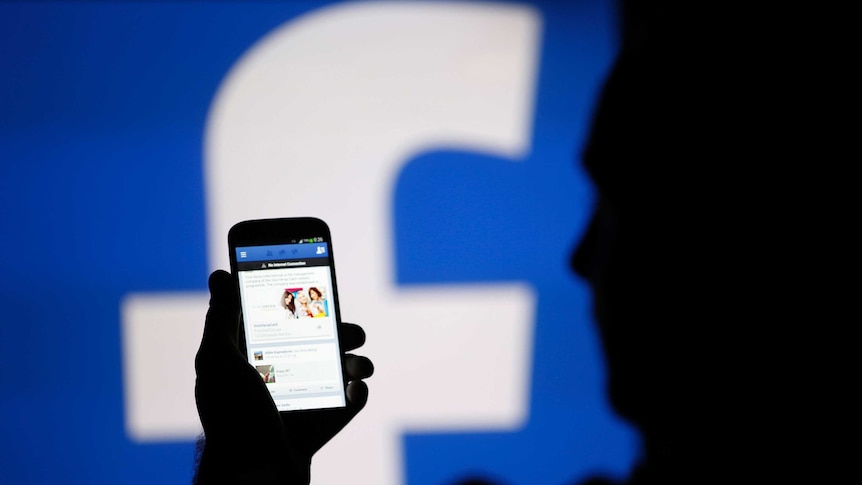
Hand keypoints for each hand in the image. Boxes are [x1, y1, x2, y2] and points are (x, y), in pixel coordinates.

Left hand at [194, 270, 372, 483]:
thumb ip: (222, 318)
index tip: (320, 286)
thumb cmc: (232, 419)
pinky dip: (357, 393)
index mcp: (255, 357)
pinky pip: (347, 404)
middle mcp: (279, 375)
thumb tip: (220, 275)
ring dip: (357, 362)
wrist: (254, 476)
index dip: (302, 301)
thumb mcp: (219, 361)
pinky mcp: (319, 423)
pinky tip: (357, 388)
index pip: (281, 319)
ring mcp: (301, 400)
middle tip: (353, 331)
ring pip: (338, 371)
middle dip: (342, 331)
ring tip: (360, 365)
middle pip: (318, 342)